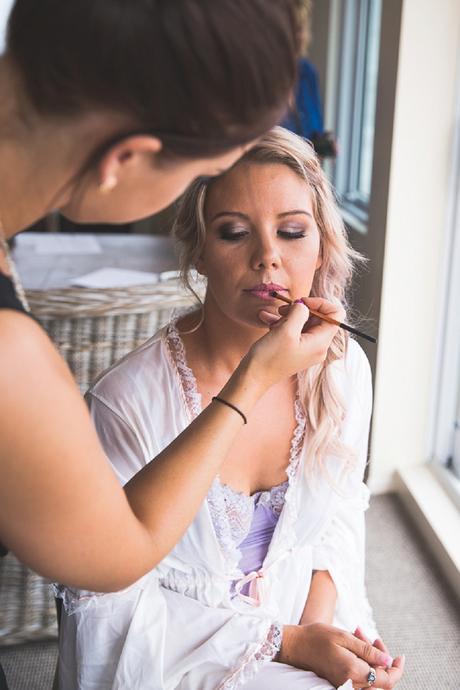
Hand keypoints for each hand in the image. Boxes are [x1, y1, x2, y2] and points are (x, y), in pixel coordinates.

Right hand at [246, 297, 344, 388]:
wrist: (254, 376)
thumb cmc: (270, 357)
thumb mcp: (286, 329)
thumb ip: (300, 312)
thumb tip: (303, 305)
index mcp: (321, 342)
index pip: (336, 315)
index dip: (321, 303)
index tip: (302, 302)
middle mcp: (318, 346)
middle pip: (319, 318)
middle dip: (301, 309)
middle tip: (283, 309)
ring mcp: (307, 349)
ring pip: (305, 323)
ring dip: (289, 316)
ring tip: (274, 317)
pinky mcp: (296, 349)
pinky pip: (294, 331)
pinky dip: (283, 324)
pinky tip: (268, 321)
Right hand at [277, 623, 404, 689]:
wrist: (296, 645)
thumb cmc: (318, 637)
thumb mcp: (344, 637)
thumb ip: (368, 651)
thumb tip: (388, 662)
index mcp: (353, 672)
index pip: (386, 679)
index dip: (397, 668)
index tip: (401, 656)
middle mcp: (350, 685)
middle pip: (380, 681)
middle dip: (382, 658)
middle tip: (372, 639)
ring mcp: (344, 686)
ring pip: (371, 680)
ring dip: (372, 659)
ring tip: (360, 635)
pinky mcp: (341, 684)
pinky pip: (361, 678)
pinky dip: (363, 663)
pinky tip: (356, 644)